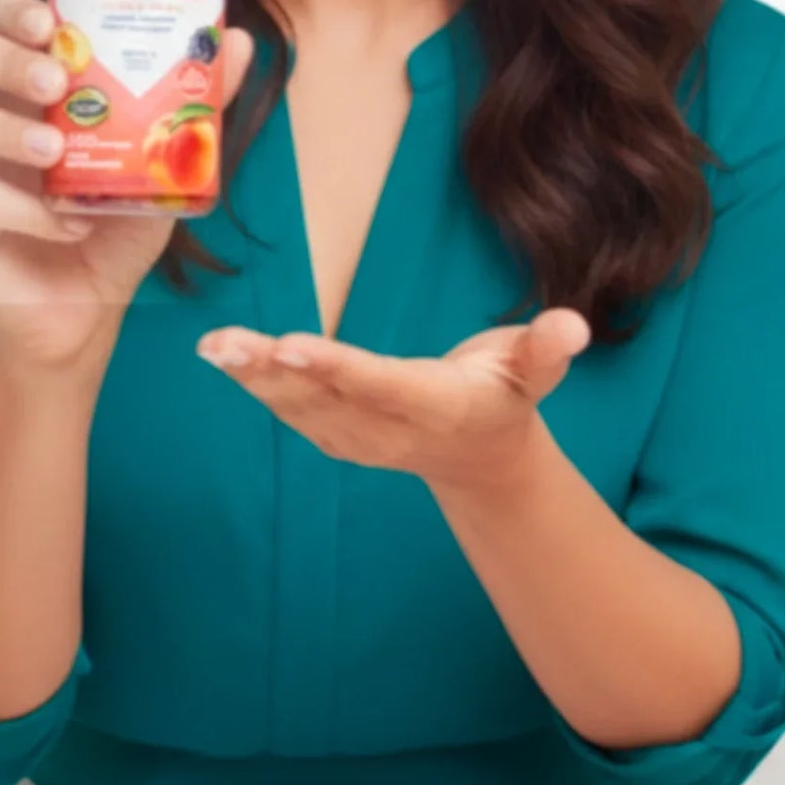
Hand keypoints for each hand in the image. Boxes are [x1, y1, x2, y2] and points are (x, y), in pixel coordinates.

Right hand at [0, 0, 254, 374]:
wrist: (89, 314)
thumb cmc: (114, 226)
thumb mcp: (161, 161)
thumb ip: (194, 103)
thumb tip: (241, 40)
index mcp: (20, 90)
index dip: (10, 10)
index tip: (51, 21)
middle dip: (0, 55)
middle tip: (55, 82)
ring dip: (1, 125)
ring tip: (55, 150)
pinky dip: (26, 209)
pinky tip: (70, 224)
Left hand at [193, 307, 592, 491]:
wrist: (482, 458)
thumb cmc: (507, 392)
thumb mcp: (534, 370)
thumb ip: (548, 349)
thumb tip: (572, 326)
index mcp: (434, 404)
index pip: (378, 383)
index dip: (335, 368)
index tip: (291, 346)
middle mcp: (388, 427)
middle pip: (324, 397)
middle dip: (272, 372)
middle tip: (227, 345)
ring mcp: (357, 438)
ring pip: (297, 408)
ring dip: (251, 378)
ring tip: (213, 347)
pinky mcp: (336, 435)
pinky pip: (290, 411)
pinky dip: (255, 385)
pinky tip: (223, 357)